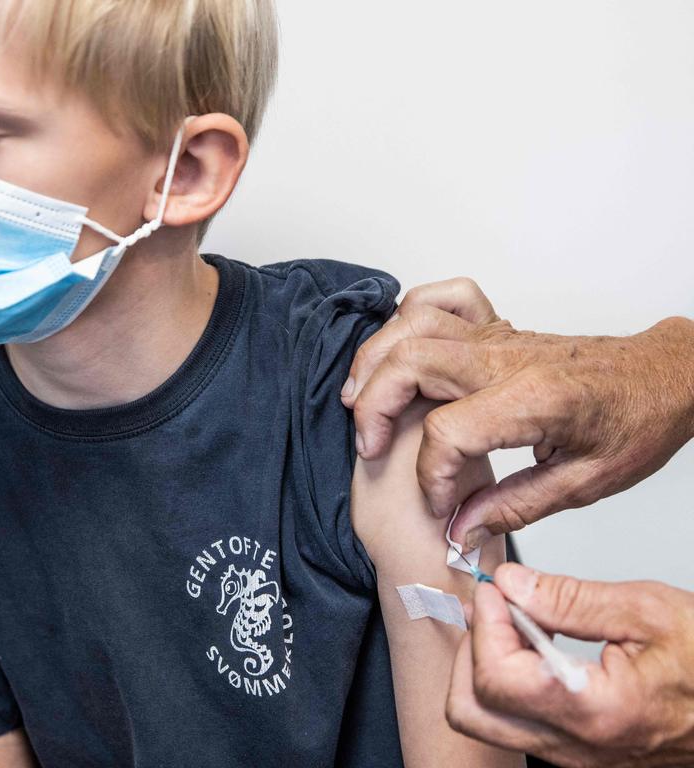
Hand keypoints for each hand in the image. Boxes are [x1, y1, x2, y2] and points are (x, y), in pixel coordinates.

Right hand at [342, 276, 693, 548]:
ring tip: (360, 401)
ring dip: (375, 361)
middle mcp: (507, 358)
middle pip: (410, 363)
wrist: (664, 376)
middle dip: (373, 408)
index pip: (448, 432)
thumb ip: (514, 507)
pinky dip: (406, 315)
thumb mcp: (586, 483)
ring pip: (412, 325)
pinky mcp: (497, 327)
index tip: (441, 504)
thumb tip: (460, 529)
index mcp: (534, 400)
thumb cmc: (635, 423)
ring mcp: (498, 336)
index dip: (430, 477)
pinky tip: (396, 347)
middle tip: (370, 447)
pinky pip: (441, 299)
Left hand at [446, 563, 693, 767]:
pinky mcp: (581, 753)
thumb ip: (569, 598)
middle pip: (470, 710)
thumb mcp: (648, 611)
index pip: (494, 676)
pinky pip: (517, 724)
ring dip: (486, 665)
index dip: (486, 620)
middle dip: (472, 649)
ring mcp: (577, 756)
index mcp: (594, 711)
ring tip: (516, 623)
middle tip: (498, 608)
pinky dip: (509, 683)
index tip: (497, 588)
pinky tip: (535, 647)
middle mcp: (579, 746)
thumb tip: (511, 584)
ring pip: (487, 721)